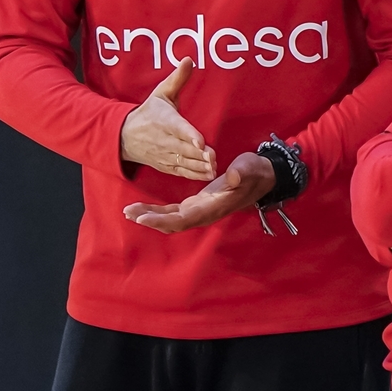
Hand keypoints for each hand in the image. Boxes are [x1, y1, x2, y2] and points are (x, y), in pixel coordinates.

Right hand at [120, 57, 215, 179]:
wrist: (125, 136)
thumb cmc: (148, 113)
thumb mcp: (160, 93)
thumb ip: (177, 79)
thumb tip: (189, 59)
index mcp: (164, 120)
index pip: (177, 127)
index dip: (189, 135)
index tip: (200, 141)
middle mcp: (163, 139)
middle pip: (182, 148)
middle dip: (198, 154)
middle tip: (213, 157)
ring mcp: (164, 154)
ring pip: (182, 162)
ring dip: (198, 166)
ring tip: (213, 168)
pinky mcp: (165, 165)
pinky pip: (180, 171)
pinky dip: (193, 175)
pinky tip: (207, 175)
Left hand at [123, 152, 275, 233]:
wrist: (263, 176)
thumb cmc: (255, 171)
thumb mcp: (249, 167)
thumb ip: (241, 172)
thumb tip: (231, 176)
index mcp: (213, 206)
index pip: (183, 218)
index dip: (162, 220)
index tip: (143, 217)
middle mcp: (205, 212)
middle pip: (173, 223)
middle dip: (150, 219)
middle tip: (128, 212)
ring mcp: (201, 210)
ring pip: (172, 219)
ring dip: (151, 216)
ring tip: (129, 211)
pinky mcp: (198, 204)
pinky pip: (175, 212)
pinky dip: (159, 212)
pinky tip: (145, 209)